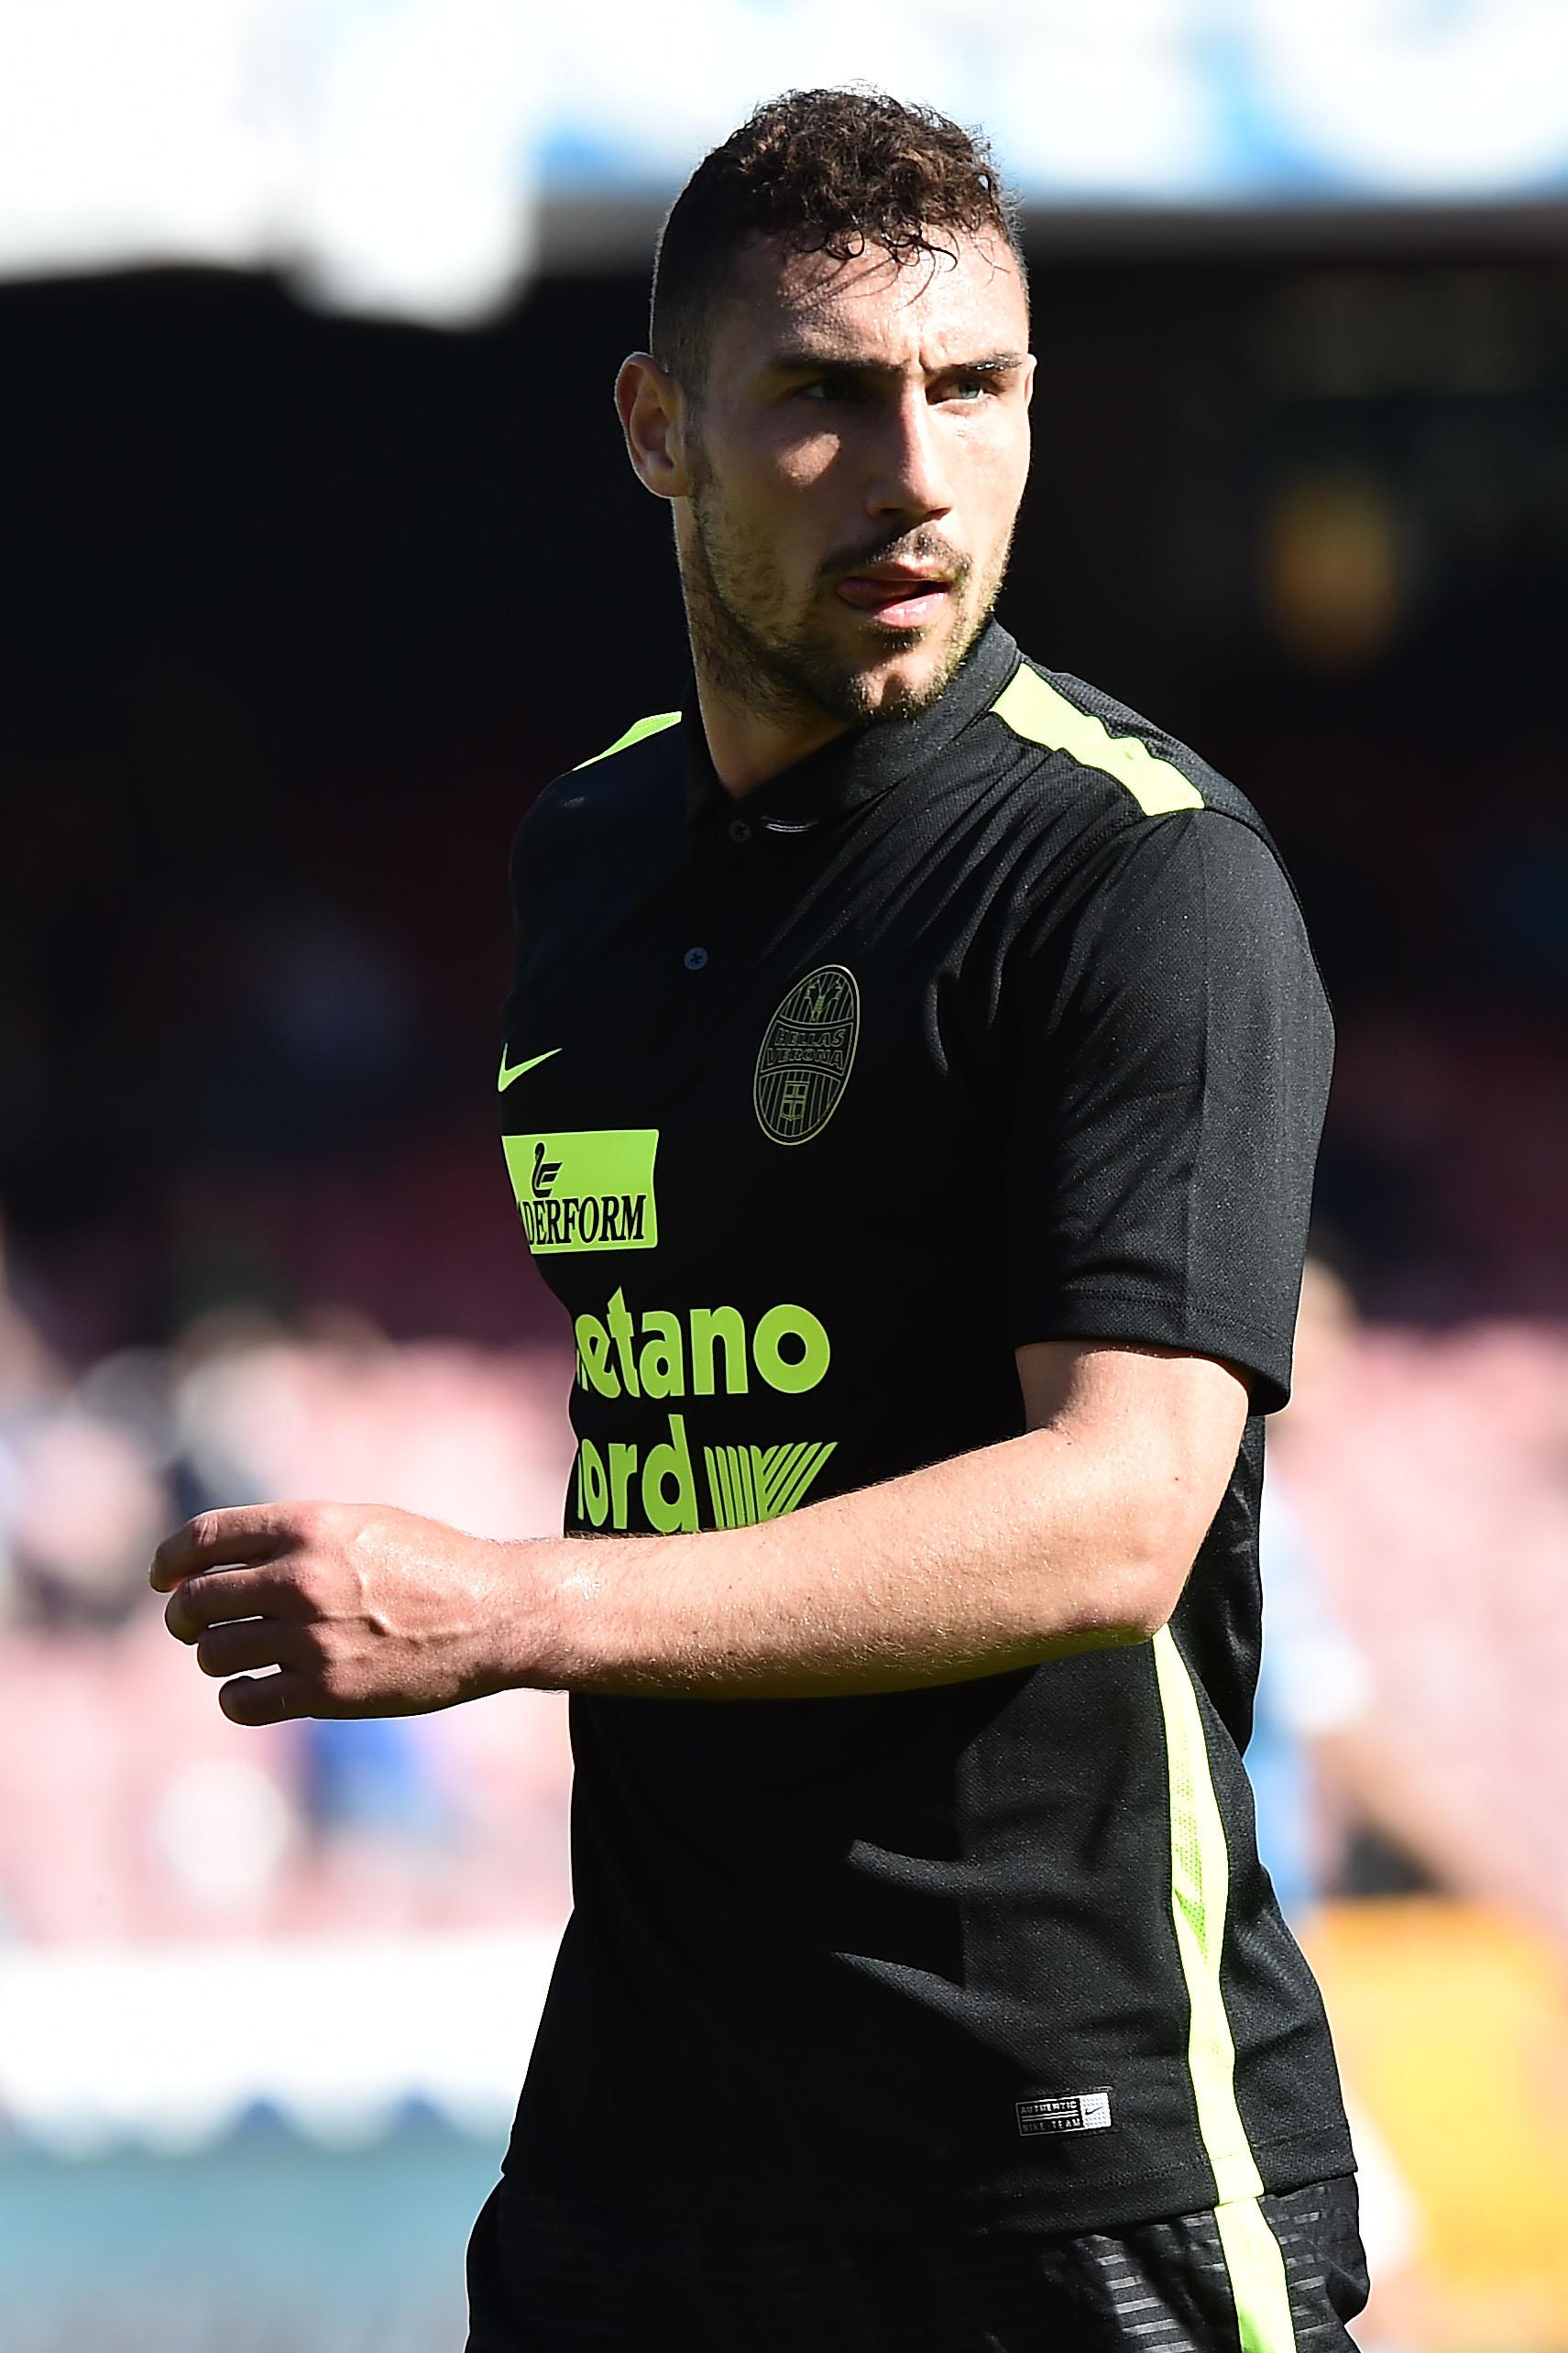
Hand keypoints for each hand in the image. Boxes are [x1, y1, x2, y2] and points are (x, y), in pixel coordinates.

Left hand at [150, 1501, 530, 1725]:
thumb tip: (220, 1561)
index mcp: (309, 1526)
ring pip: (212, 1652)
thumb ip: (295, 1536)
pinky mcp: (326, 1691)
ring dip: (214, 1655)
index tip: (163, 1578)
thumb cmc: (429, 1563)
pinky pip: (243, 1700)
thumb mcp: (362, 1523)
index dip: (169, 1559)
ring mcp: (312, 1637)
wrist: (493, 1614)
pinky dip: (237, 1695)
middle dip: (183, 1616)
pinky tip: (255, 1688)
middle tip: (194, 1626)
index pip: (202, 1539)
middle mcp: (302, 1577)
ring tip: (238, 1654)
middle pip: (195, 1600)